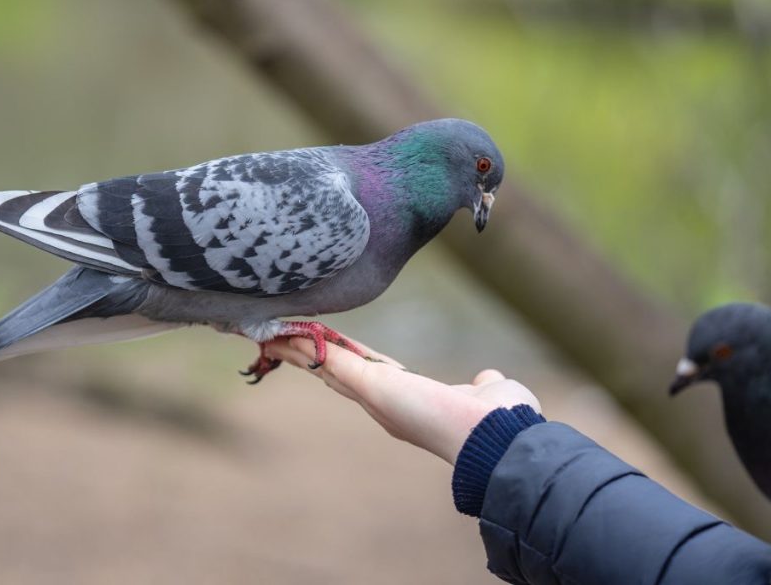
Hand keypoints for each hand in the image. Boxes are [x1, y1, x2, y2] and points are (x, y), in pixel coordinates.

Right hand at [264, 338, 540, 464]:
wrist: (493, 437)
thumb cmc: (497, 421)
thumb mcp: (488, 392)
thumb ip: (481, 385)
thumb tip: (486, 379)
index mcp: (407, 403)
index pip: (368, 376)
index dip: (346, 361)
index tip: (330, 349)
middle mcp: (384, 404)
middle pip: (336, 374)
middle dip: (309, 357)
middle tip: (283, 342)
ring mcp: (373, 395)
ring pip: (325, 366)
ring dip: (297, 350)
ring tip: (272, 334)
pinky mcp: (368, 385)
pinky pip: (327, 359)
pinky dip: (301, 347)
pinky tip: (280, 334)